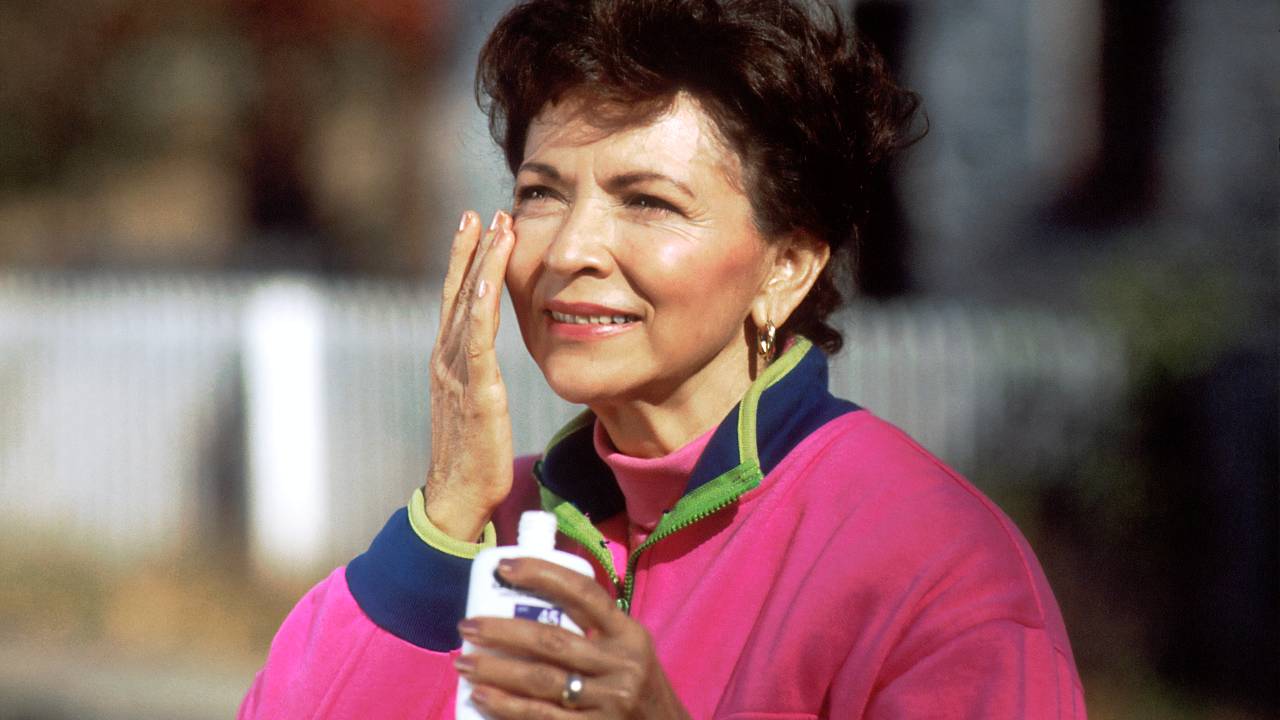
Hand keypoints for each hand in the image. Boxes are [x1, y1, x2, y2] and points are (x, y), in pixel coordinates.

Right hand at [423, 210, 517, 540]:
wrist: (456, 498)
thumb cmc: (472, 457)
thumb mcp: (477, 406)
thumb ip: (480, 378)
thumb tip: (490, 364)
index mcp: (448, 362)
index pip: (455, 301)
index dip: (465, 262)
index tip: (476, 227)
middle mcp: (446, 359)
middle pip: (457, 293)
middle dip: (470, 250)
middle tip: (483, 211)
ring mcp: (456, 373)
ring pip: (467, 306)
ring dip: (482, 264)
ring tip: (495, 227)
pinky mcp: (475, 391)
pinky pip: (476, 340)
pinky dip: (481, 305)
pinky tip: (490, 278)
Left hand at [454, 558, 690, 718]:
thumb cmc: (636, 683)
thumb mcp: (629, 648)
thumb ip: (594, 627)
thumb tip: (531, 599)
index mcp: (628, 633)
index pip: (584, 592)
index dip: (543, 575)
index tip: (505, 567)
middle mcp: (621, 665)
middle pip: (551, 641)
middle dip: (501, 631)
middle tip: (467, 625)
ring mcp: (607, 701)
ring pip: (540, 680)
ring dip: (494, 670)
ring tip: (464, 662)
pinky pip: (540, 717)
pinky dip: (506, 706)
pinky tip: (481, 697)